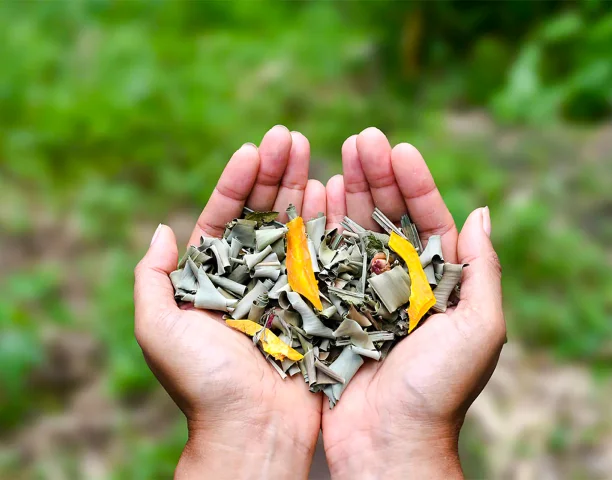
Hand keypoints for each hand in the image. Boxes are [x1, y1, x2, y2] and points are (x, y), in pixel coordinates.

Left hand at [134, 126, 325, 478]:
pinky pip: (323, 255)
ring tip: (311, 150)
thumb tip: (161, 230)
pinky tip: (333, 190)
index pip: (224, 218)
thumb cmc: (203, 385)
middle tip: (289, 136)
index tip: (252, 149)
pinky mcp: (317, 300)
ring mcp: (287, 286)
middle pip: (263, 214)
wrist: (253, 430)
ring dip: (301, 186)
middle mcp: (251, 277)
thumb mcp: (159, 330)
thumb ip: (153, 280)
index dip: (237, 182)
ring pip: (294, 226)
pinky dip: (327, 222)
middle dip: (275, 173)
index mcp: (213, 279)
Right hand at [322, 128, 505, 478]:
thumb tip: (482, 213)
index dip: (415, 183)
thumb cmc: (437, 390)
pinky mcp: (329, 306)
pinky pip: (323, 259)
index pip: (428, 220)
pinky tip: (315, 195)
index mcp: (438, 284)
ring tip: (336, 154)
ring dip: (347, 191)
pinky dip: (319, 226)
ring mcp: (361, 292)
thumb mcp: (478, 329)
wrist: (387, 443)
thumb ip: (482, 271)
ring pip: (353, 230)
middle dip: (376, 176)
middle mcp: (399, 282)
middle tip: (362, 139)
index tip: (399, 149)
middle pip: (387, 217)